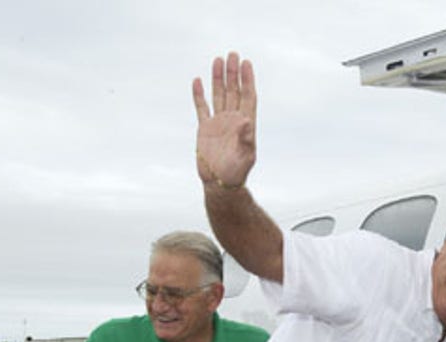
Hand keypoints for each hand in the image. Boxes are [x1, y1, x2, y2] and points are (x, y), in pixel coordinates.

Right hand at [192, 51, 256, 189]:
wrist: (220, 183)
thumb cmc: (236, 172)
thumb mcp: (245, 156)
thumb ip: (246, 138)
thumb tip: (246, 121)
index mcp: (245, 124)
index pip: (247, 96)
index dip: (247, 80)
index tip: (247, 63)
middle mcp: (232, 119)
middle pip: (233, 91)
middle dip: (233, 73)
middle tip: (233, 54)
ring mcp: (218, 122)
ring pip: (219, 95)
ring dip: (219, 78)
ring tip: (218, 60)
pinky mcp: (205, 128)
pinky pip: (201, 107)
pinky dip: (199, 95)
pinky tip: (198, 81)